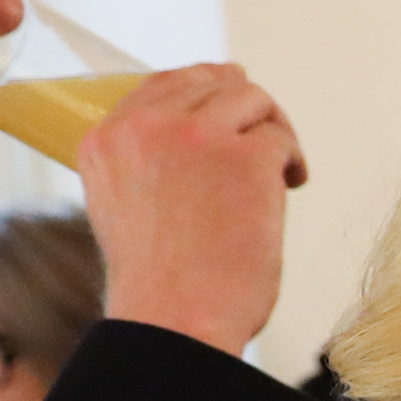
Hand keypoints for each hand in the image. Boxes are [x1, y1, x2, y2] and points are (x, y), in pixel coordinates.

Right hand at [78, 61, 305, 355]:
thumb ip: (148, 160)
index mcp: (107, 138)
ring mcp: (195, 136)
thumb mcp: (127, 204)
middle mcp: (145, 127)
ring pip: (253, 100)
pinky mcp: (244, 156)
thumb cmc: (160, 279)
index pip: (164, 82)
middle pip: (213, 83)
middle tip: (268, 142)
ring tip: (281, 171)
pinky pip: (280, 138)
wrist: (176, 318)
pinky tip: (291, 186)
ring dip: (275, 132)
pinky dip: (293, 162)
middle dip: (247, 108)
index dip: (209, 92)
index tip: (234, 118)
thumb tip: (204, 120)